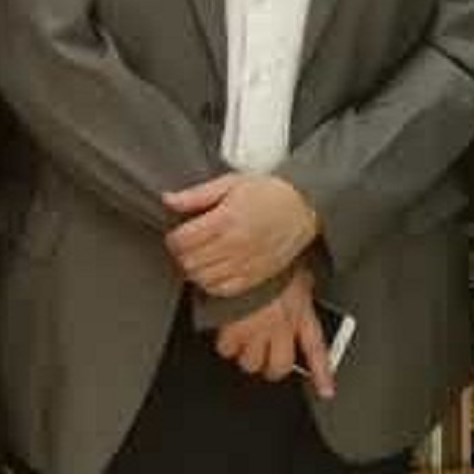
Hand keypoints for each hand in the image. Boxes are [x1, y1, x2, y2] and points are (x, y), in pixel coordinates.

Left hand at [163, 171, 320, 297]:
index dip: (173, 238)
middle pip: (188, 261)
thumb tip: (168, 200)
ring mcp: (244, 263)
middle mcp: (234, 244)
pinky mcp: (254, 276)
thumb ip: (197, 194)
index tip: (177, 233)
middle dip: (181, 254)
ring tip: (200, 257)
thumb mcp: (231, 183)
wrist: (304, 206)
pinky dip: (210, 284)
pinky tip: (213, 271)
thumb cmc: (270, 192)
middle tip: (187, 245)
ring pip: (201, 278)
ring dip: (194, 269)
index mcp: (225, 219)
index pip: (181, 240)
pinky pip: (221, 289)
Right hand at [212, 272, 336, 397]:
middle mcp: (281, 326)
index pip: (317, 350)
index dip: (323, 374)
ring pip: (252, 363)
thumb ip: (302, 289)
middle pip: (280, 366)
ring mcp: (257, 329)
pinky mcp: (234, 328)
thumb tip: (304, 289)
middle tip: (268, 360)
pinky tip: (228, 333)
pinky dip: (226, 345)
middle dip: (273, 368)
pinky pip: (228, 350)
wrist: (250, 250)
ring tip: (246, 344)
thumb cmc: (275, 261)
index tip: (325, 391)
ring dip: (248, 356)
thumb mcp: (299, 273)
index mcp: (301, 312)